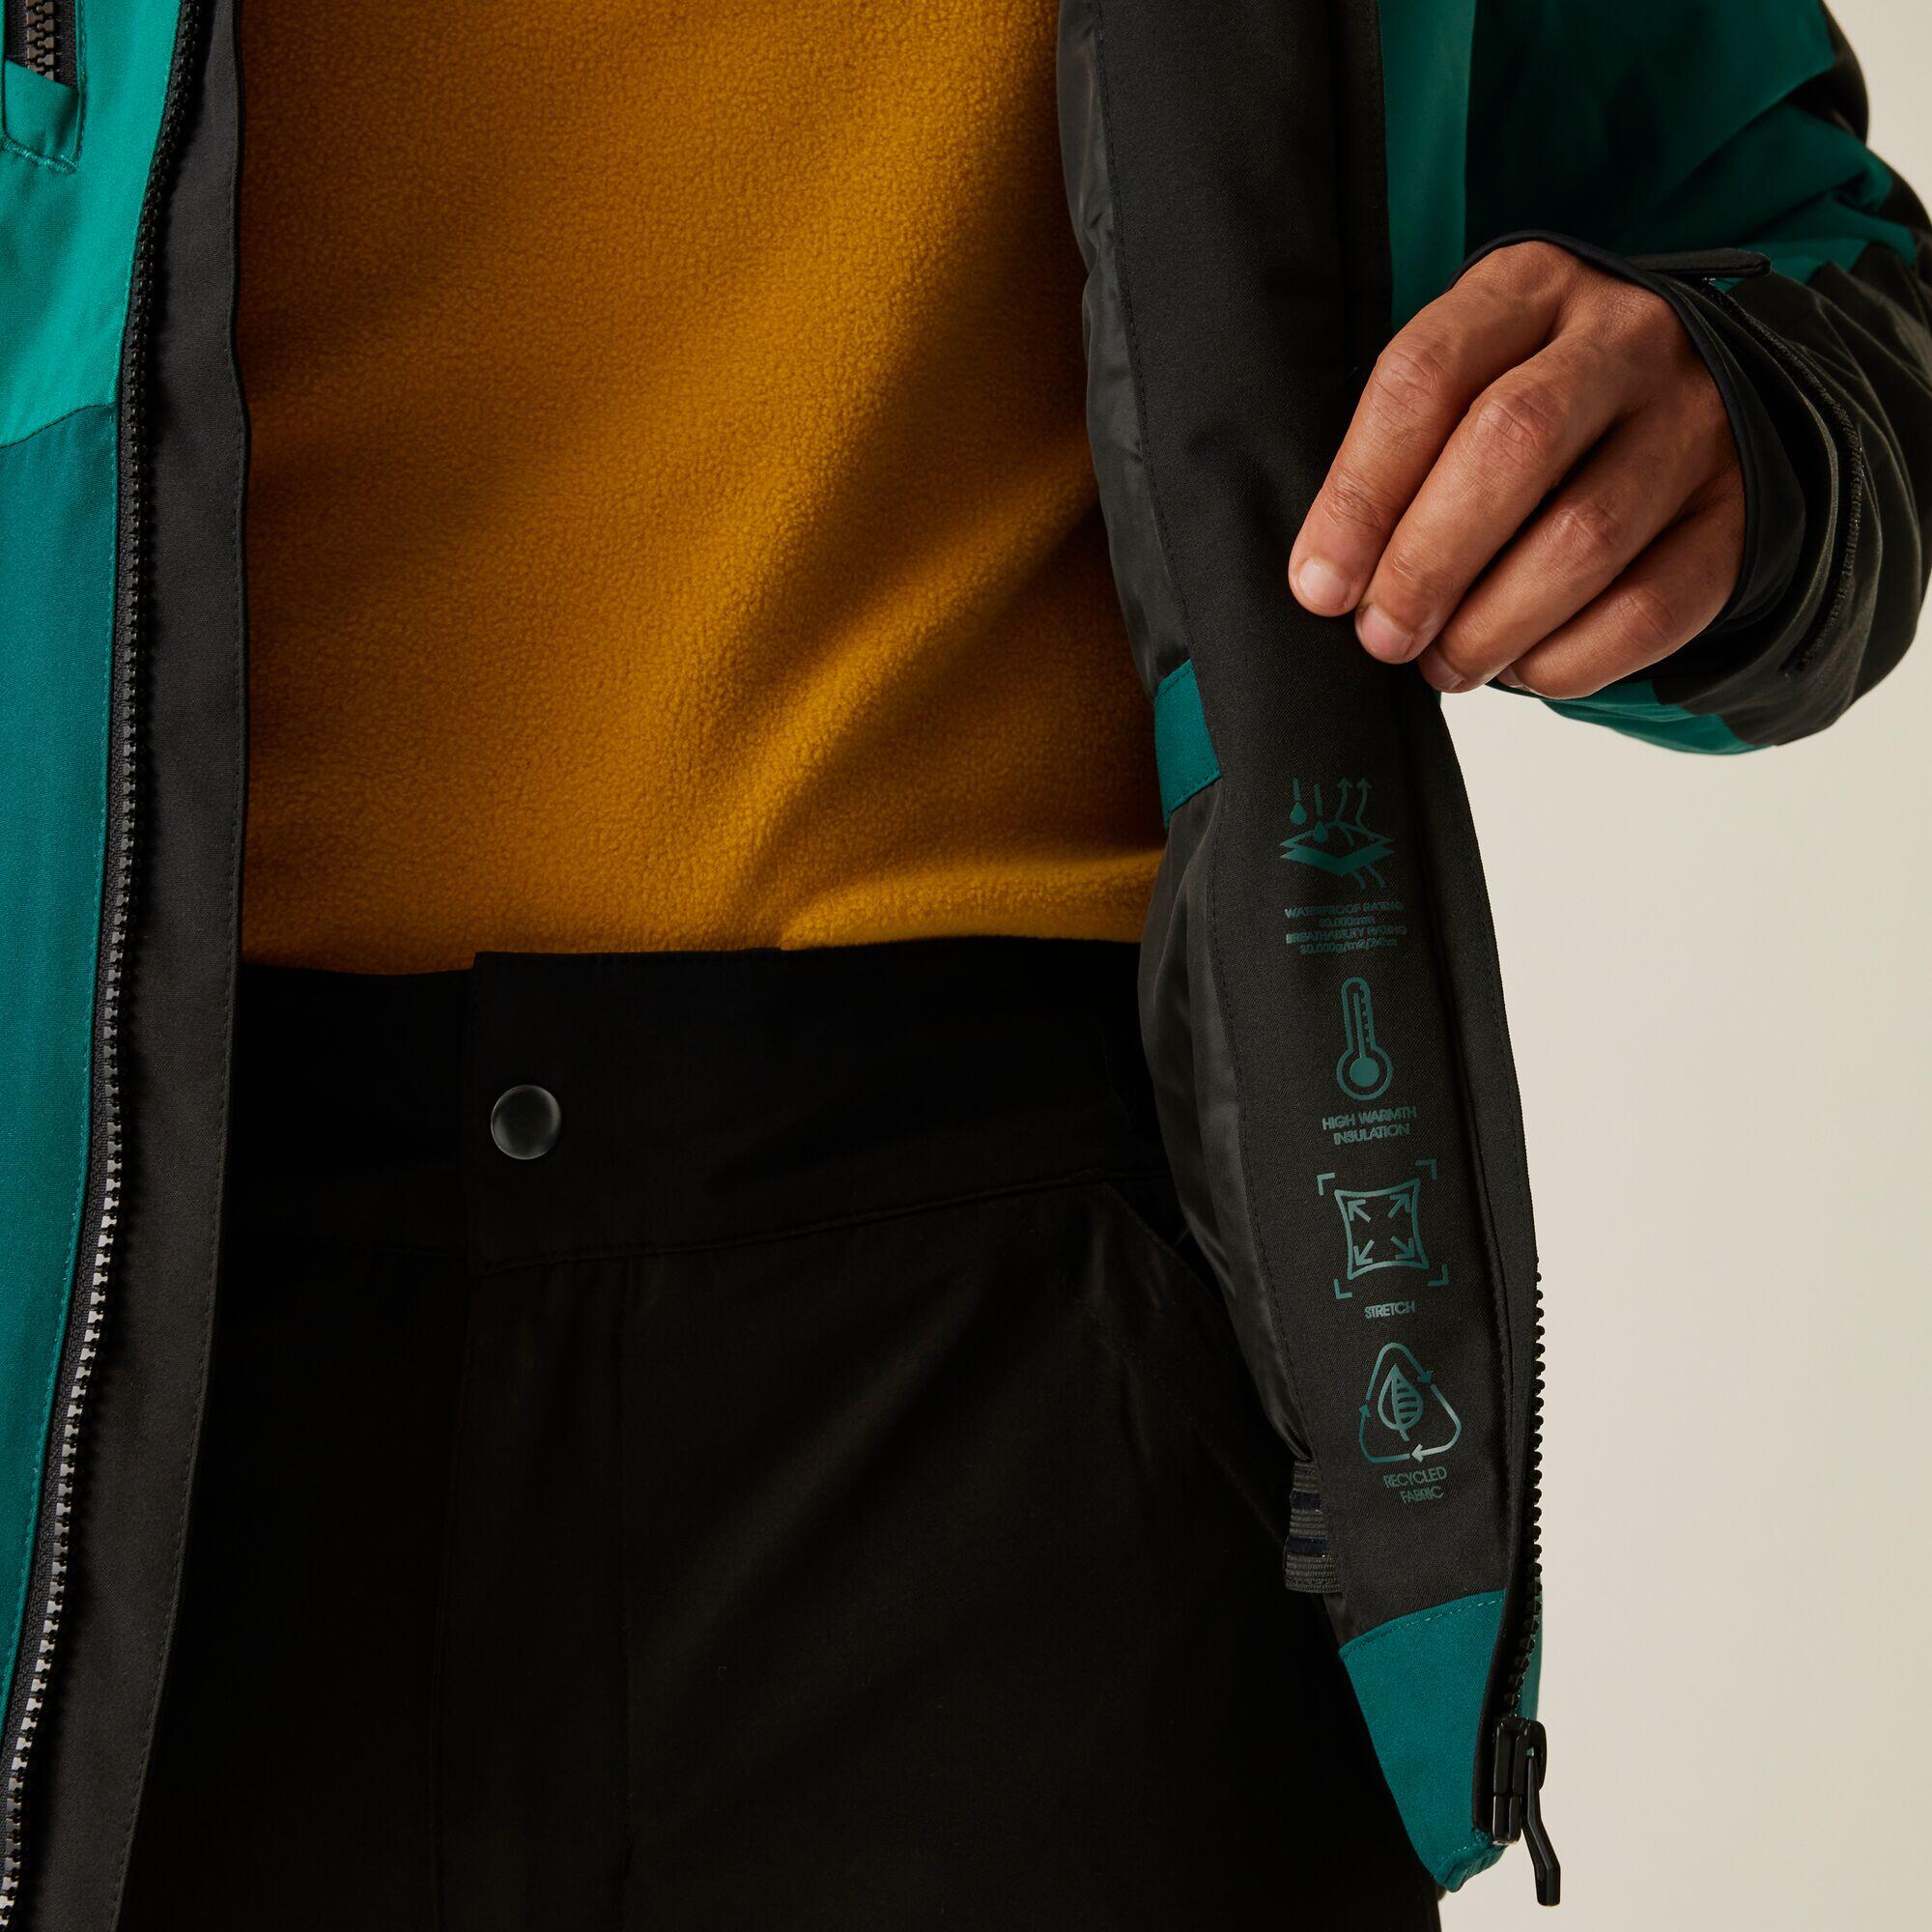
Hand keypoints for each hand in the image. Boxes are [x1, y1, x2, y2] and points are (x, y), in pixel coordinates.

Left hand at [1288, 241, 1744, 696]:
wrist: (1708, 403)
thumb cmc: (1541, 410)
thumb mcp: (1468, 385)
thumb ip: (1400, 458)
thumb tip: (1330, 583)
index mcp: (1529, 288)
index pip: (1426, 375)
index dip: (1361, 494)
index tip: (1320, 586)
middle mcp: (1626, 337)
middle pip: (1512, 446)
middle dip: (1427, 563)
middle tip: (1384, 635)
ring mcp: (1696, 420)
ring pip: (1583, 538)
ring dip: (1492, 626)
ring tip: (1444, 662)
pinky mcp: (1739, 513)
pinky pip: (1649, 606)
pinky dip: (1567, 659)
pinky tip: (1523, 666)